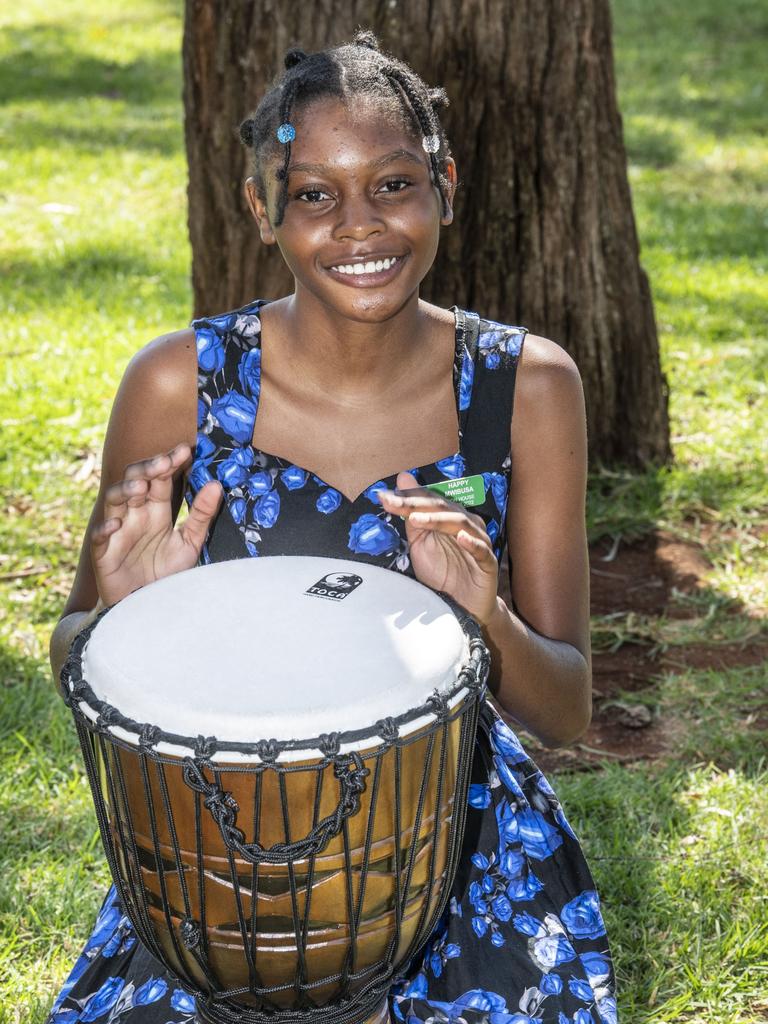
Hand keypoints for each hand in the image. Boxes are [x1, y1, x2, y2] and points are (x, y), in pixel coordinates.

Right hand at [91, 443, 222, 605]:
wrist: (151, 607)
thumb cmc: (168, 574)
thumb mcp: (190, 543)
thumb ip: (201, 515)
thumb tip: (216, 484)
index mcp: (156, 511)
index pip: (160, 480)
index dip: (169, 463)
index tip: (185, 451)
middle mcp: (136, 516)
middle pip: (135, 481)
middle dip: (147, 469)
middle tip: (164, 462)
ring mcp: (118, 532)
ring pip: (114, 500)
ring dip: (125, 491)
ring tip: (141, 488)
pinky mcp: (104, 554)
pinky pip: (99, 537)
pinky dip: (105, 529)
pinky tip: (116, 525)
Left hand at [378, 471, 498, 625]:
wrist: (463, 606)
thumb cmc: (442, 572)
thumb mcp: (420, 543)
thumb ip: (412, 514)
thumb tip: (402, 478)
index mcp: (449, 517)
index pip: (428, 500)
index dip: (406, 497)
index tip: (382, 497)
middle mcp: (465, 524)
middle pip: (442, 507)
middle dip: (416, 504)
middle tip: (393, 504)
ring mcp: (479, 541)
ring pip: (461, 522)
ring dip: (438, 519)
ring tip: (416, 519)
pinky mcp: (488, 562)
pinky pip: (482, 549)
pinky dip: (471, 542)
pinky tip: (460, 537)